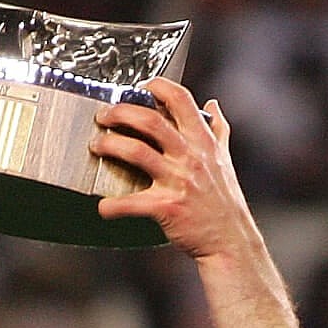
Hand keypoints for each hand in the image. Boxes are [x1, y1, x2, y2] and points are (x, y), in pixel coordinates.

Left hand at [90, 78, 263, 263]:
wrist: (230, 240)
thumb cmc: (224, 201)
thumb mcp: (224, 159)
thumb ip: (217, 130)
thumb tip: (213, 105)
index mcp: (202, 142)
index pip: (181, 100)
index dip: (158, 86)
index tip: (142, 86)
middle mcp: (190, 157)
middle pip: (151, 121)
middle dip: (121, 112)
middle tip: (104, 115)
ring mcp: (178, 181)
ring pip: (136, 152)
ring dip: (110, 145)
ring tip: (97, 145)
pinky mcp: (167, 207)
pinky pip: (132, 203)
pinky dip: (113, 205)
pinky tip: (103, 207)